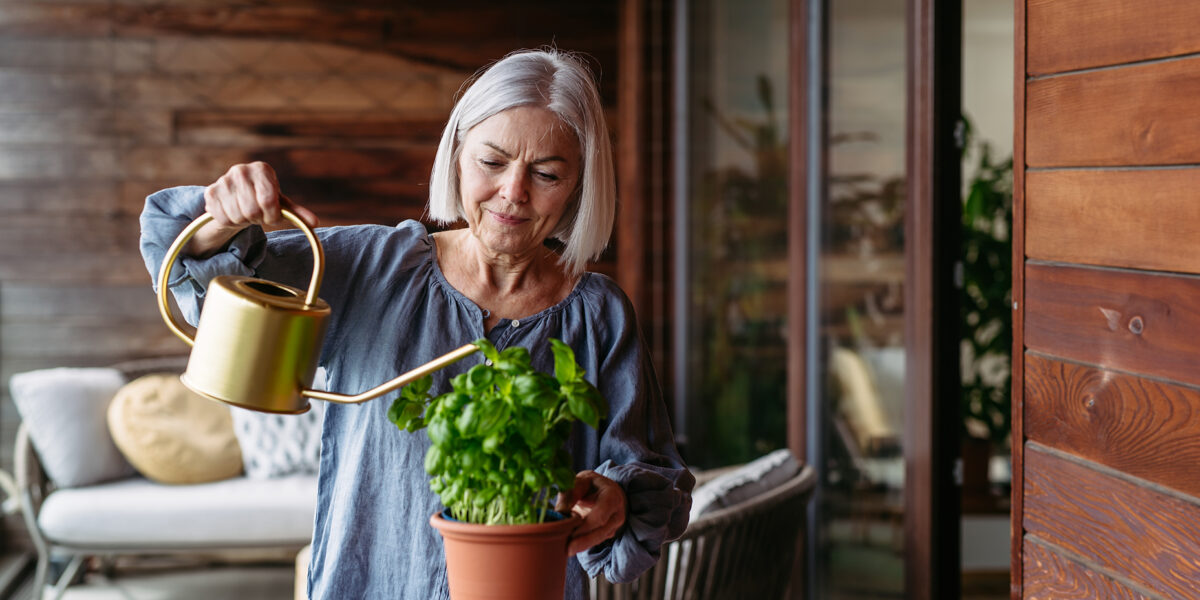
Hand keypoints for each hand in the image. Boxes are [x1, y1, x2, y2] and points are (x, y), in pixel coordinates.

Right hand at [188, 162, 318, 256]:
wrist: (237, 197)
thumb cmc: (263, 199)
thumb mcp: (281, 204)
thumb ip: (297, 213)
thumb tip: (314, 223)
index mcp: (262, 169)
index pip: (268, 200)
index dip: (272, 214)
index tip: (272, 215)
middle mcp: (241, 170)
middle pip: (252, 210)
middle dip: (258, 219)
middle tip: (258, 216)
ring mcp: (223, 180)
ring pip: (237, 216)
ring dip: (245, 221)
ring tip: (246, 214)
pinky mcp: (210, 192)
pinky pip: (223, 218)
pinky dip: (231, 223)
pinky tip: (234, 214)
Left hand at [556, 470, 625, 555]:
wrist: (605, 489)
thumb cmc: (591, 484)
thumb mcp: (581, 480)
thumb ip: (571, 492)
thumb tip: (560, 511)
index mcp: (612, 497)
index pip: (601, 515)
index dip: (586, 527)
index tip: (571, 533)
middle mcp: (617, 513)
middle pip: (601, 532)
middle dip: (583, 542)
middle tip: (567, 550)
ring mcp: (614, 525)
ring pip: (599, 539)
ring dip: (582, 546)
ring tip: (566, 550)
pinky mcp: (608, 533)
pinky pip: (596, 541)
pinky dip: (583, 545)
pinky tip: (571, 547)